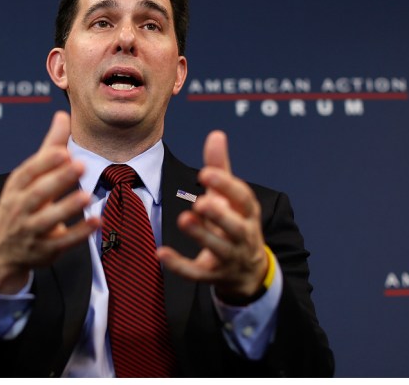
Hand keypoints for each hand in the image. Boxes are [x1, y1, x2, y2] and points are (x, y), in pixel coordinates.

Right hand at [0, 111, 98, 293]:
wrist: (1, 252)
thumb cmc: (20, 205)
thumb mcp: (29, 177)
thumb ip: (50, 147)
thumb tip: (62, 115)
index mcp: (16, 187)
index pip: (28, 172)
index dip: (45, 162)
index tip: (63, 151)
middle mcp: (20, 208)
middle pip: (38, 193)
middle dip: (58, 179)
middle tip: (81, 165)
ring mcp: (31, 230)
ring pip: (48, 219)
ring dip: (67, 207)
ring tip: (87, 195)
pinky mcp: (44, 249)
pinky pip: (63, 242)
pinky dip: (79, 233)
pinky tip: (97, 221)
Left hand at [157, 131, 268, 299]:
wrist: (248, 269)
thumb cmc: (235, 222)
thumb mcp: (230, 197)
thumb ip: (220, 167)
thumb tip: (216, 134)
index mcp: (247, 213)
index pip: (242, 198)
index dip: (226, 185)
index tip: (206, 172)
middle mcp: (243, 236)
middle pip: (234, 227)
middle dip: (219, 215)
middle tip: (200, 202)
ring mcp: (229, 257)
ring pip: (217, 248)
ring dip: (201, 235)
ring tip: (184, 219)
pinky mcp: (212, 275)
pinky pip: (196, 272)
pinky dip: (179, 265)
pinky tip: (161, 253)